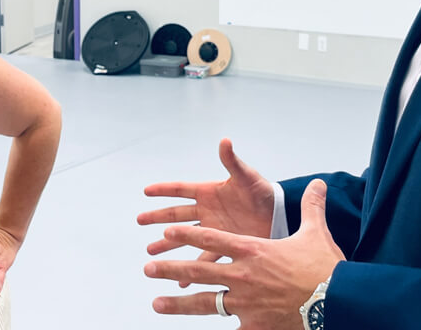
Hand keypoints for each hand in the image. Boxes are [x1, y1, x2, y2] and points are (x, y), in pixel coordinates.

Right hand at [138, 138, 275, 284]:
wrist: (281, 216)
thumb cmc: (264, 193)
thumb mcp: (247, 177)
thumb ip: (233, 162)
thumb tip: (225, 141)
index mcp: (210, 192)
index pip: (181, 189)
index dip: (164, 190)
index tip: (146, 191)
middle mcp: (208, 211)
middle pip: (176, 214)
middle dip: (157, 217)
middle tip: (139, 220)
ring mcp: (214, 229)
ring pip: (185, 237)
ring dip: (168, 244)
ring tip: (151, 253)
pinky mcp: (223, 245)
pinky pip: (203, 258)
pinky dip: (191, 269)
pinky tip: (179, 279)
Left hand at [144, 179, 343, 329]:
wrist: (334, 302)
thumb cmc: (324, 268)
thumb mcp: (316, 232)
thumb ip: (311, 208)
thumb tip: (318, 184)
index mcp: (252, 249)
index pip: (211, 237)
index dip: (187, 233)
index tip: (167, 231)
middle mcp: (242, 274)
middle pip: (197, 268)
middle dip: (169, 267)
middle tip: (148, 266)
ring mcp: (245, 301)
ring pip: (203, 300)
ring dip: (177, 301)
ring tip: (156, 302)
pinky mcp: (252, 324)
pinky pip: (228, 326)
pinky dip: (216, 329)